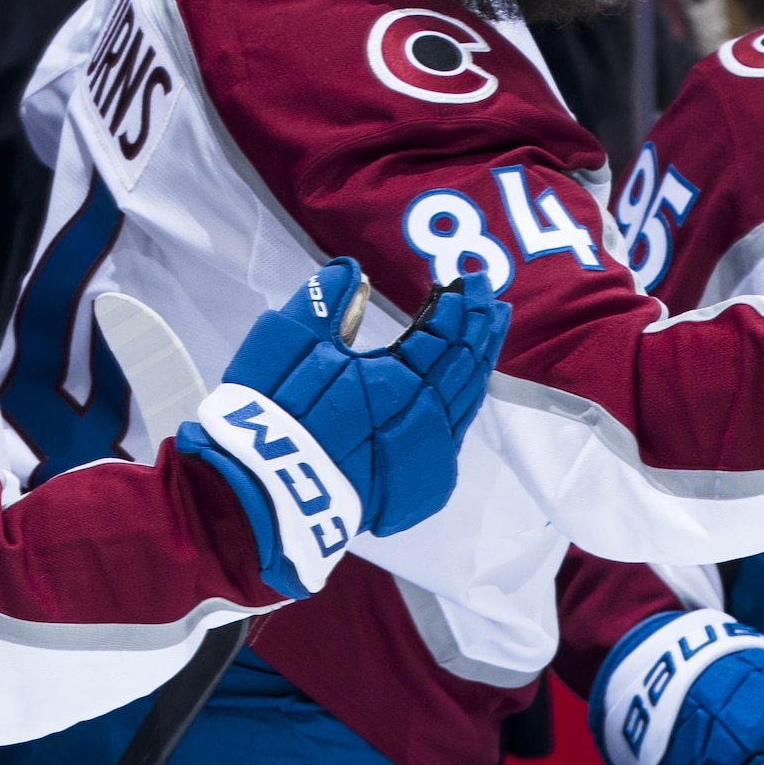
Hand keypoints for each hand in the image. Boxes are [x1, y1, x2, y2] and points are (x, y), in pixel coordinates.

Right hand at [178, 259, 505, 592]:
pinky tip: (467, 385)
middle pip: (465, 364)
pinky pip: (456, 430)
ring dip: (478, 362)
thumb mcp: (287, 341)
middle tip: (492, 300)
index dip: (458, 305)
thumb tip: (354, 272)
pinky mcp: (425, 483)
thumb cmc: (275, 411)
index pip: (444, 333)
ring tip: (489, 331)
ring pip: (466, 398)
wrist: (272, 492)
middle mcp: (428, 415)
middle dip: (480, 329)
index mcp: (401, 378)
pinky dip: (464, 400)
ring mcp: (431, 453)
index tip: (468, 281)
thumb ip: (324, 301)